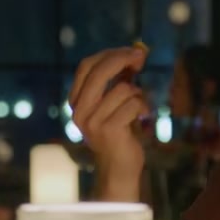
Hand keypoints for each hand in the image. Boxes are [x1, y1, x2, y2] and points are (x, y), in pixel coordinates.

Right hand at [69, 45, 150, 197]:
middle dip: (123, 59)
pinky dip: (143, 107)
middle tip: (141, 56)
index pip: (86, 66)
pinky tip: (141, 117)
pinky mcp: (109, 130)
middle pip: (100, 71)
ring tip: (137, 107)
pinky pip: (133, 104)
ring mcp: (92, 121)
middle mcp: (79, 111)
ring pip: (122, 89)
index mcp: (76, 101)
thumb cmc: (120, 133)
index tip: (130, 51)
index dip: (109, 54)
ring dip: (137, 94)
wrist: (119, 169)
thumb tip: (134, 54)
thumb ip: (117, 81)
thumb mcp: (113, 104)